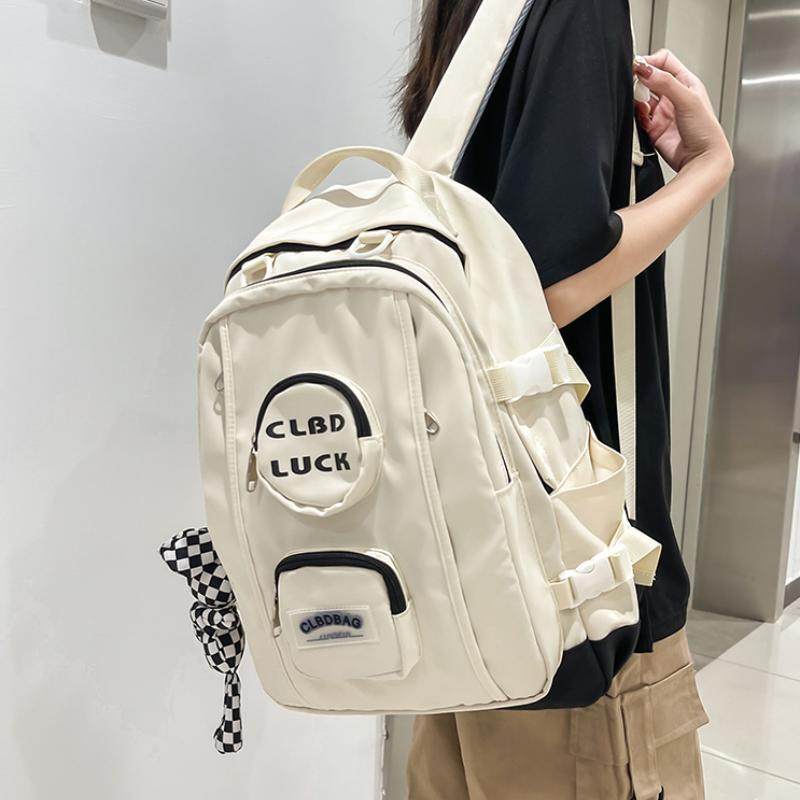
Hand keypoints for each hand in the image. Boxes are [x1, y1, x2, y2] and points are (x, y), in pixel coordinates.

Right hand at [634, 50, 732, 174]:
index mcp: (685, 82)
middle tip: (637, 86)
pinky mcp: (653, 129)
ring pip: (641, 98)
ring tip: (642, 106)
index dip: (651, 62)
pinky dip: (636, 117)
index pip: (664, 61)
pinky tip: (643, 118)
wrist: (701, 159)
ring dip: (637, 100)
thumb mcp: (687, 99)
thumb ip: (665, 82)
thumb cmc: (705, 131)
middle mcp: (672, 96)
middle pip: (649, 79)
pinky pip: (638, 118)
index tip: (639, 68)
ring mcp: (662, 112)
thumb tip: (645, 69)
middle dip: (641, 81)